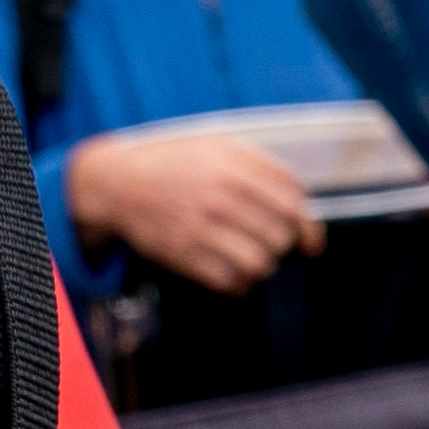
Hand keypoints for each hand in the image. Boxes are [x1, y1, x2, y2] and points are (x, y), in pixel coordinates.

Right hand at [75, 130, 321, 291]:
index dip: (308, 226)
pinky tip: (235, 274)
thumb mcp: (220, 145)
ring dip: (263, 265)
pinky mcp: (182, 254)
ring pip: (259, 262)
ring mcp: (200, 226)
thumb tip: (302, 206)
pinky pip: (229, 281)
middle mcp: (220, 195)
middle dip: (283, 245)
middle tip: (272, 245)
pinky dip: (239, 283)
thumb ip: (263, 167)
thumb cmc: (178, 163)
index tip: (309, 240)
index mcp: (234, 166)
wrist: (119, 182)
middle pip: (281, 235)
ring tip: (253, 258)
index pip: (293, 203)